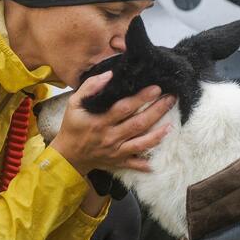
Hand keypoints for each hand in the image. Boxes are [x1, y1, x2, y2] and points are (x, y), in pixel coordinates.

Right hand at [48, 71, 175, 175]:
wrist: (68, 155)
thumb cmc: (73, 126)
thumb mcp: (74, 103)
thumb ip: (90, 87)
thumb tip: (109, 75)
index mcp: (100, 121)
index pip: (124, 108)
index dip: (141, 98)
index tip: (156, 88)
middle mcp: (110, 136)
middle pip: (138, 124)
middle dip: (157, 111)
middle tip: (171, 99)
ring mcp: (115, 151)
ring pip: (141, 143)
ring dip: (158, 135)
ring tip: (171, 125)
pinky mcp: (118, 162)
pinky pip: (134, 163)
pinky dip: (146, 164)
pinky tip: (158, 159)